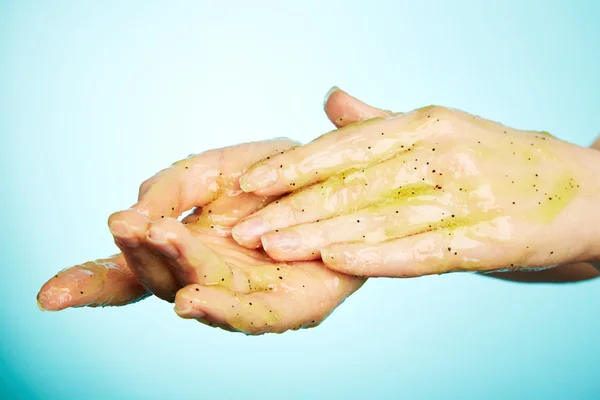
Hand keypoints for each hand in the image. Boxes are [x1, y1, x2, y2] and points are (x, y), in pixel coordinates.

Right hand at [37, 89, 365, 310]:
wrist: (342, 183)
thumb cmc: (275, 179)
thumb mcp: (218, 166)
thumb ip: (172, 184)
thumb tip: (131, 213)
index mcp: (186, 248)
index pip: (131, 271)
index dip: (89, 284)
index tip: (47, 296)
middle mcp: (208, 278)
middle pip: (162, 278)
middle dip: (144, 252)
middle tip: (129, 224)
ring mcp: (244, 297)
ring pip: (199, 294)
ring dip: (175, 270)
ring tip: (156, 242)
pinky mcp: (286, 309)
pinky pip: (251, 316)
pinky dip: (219, 310)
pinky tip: (193, 301)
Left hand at [233, 96, 599, 277]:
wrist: (585, 192)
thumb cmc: (500, 161)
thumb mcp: (440, 130)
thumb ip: (380, 122)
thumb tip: (330, 100)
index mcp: (427, 124)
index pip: (347, 145)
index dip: (295, 164)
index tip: (249, 183)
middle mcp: (444, 153)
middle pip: (353, 184)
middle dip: (292, 207)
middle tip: (242, 226)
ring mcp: (469, 195)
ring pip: (379, 217)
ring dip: (321, 234)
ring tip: (272, 247)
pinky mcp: (490, 238)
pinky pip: (424, 249)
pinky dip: (379, 256)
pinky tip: (337, 262)